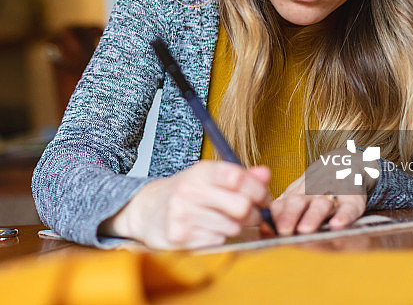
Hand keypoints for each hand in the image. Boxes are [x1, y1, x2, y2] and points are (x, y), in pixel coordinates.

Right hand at [100, 161, 271, 248]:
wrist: (147, 210)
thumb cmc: (186, 194)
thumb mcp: (210, 178)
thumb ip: (240, 176)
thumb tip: (266, 174)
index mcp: (201, 171)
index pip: (238, 177)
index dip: (258, 190)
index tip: (263, 199)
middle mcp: (189, 190)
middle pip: (241, 206)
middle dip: (252, 214)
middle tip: (249, 215)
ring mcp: (182, 213)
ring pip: (232, 227)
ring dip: (235, 228)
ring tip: (222, 222)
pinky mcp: (179, 236)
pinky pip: (216, 241)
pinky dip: (217, 238)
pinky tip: (206, 231)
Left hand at [270, 147, 377, 235]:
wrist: (345, 166)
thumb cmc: (315, 189)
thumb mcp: (295, 196)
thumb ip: (280, 212)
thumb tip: (263, 230)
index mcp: (294, 194)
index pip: (281, 204)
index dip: (275, 215)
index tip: (268, 228)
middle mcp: (310, 194)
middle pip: (298, 202)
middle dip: (290, 216)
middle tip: (284, 230)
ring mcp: (332, 195)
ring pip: (321, 204)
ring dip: (312, 216)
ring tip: (306, 229)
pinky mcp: (352, 200)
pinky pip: (348, 208)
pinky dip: (343, 216)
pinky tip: (337, 225)